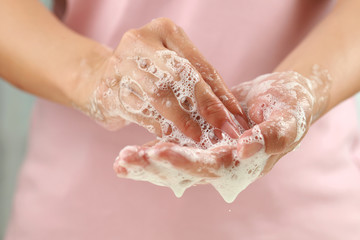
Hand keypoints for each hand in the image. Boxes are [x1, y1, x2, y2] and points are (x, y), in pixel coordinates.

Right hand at [75, 18, 247, 143]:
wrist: (100, 77)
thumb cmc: (147, 73)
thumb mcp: (171, 65)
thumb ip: (197, 82)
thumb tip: (229, 112)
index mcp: (163, 30)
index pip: (198, 63)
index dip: (219, 91)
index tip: (235, 115)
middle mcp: (139, 42)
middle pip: (179, 75)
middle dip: (205, 104)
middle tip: (223, 128)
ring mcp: (120, 65)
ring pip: (158, 95)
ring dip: (182, 120)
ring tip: (200, 137)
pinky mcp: (107, 89)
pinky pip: (139, 112)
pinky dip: (159, 127)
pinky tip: (173, 138)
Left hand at [113, 66, 330, 201]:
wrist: (280, 100)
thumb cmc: (290, 108)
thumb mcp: (289, 120)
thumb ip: (272, 137)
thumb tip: (241, 151)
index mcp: (244, 164)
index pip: (213, 167)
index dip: (187, 162)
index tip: (159, 153)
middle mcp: (222, 167)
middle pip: (186, 172)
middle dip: (155, 167)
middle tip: (125, 161)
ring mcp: (208, 156)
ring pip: (174, 168)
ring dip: (146, 165)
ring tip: (120, 162)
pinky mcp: (198, 143)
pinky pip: (172, 151)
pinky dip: (150, 155)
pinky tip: (126, 157)